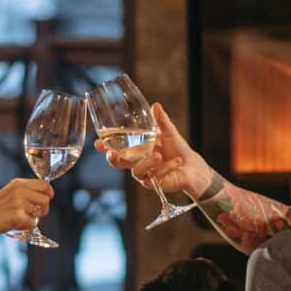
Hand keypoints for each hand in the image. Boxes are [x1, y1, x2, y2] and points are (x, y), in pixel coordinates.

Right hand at [0, 178, 53, 237]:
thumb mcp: (9, 194)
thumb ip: (25, 192)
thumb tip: (44, 196)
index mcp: (18, 183)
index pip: (44, 184)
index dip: (49, 193)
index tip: (47, 199)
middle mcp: (20, 190)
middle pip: (46, 198)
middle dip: (45, 208)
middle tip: (38, 213)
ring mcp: (19, 202)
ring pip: (41, 212)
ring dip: (32, 218)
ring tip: (19, 218)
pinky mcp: (18, 215)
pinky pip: (33, 223)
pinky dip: (26, 226)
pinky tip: (14, 224)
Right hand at [93, 103, 211, 197]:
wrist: (193, 167)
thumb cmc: (178, 150)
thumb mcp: (169, 133)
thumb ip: (161, 121)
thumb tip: (155, 106)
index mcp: (137, 150)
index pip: (117, 148)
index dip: (105, 146)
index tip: (97, 142)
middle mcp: (138, 162)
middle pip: (118, 163)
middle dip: (112, 159)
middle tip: (112, 153)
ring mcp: (145, 174)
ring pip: (136, 171)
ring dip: (146, 163)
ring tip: (158, 156)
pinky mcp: (155, 184)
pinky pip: (154, 178)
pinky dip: (166, 168)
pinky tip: (176, 162)